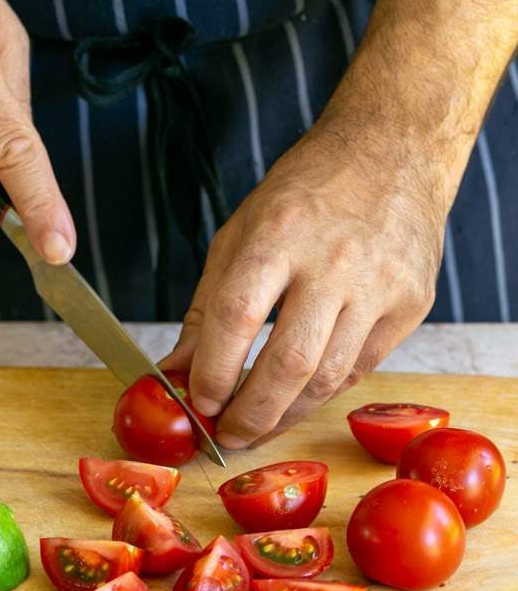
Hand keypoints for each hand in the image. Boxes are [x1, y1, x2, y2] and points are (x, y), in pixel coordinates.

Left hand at [160, 118, 446, 448]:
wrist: (393, 153)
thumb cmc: (305, 195)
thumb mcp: (240, 234)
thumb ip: (208, 308)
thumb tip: (178, 370)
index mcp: (278, 234)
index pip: (237, 317)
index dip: (214, 371)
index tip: (199, 402)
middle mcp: (334, 261)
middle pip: (289, 362)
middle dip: (252, 413)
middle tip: (227, 437)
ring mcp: (380, 285)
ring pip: (329, 378)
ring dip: (286, 415)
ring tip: (257, 429)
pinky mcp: (411, 305)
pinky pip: (360, 369)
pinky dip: (322, 393)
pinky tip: (297, 400)